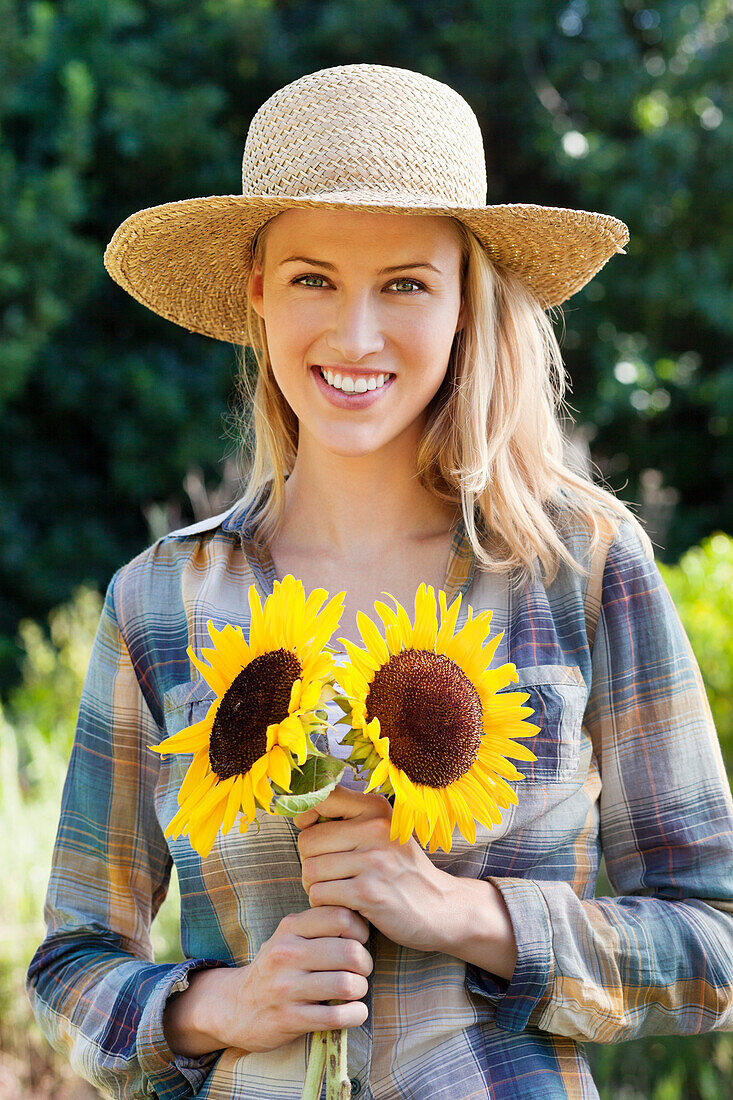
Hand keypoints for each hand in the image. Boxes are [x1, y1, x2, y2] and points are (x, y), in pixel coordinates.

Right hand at [234, 905, 372, 1050]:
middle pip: (350, 951)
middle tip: (362, 970)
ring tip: (356, 990)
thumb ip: (319, 924)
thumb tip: (363, 917)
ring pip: (346, 984)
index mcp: (290, 927)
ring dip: (361, 989)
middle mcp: (286, 954)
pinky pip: (336, 1017)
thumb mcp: (289, 936)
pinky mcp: (288, 1019)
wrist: (235, 1007)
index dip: (360, 929)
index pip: (341, 916)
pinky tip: (355, 1012)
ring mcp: (286, 987)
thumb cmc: (276, 968)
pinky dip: (356, 1015)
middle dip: (365, 963)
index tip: (359, 941)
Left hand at [294, 786, 454, 953]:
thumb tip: (300, 810)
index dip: (305, 816)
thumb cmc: (400, 870)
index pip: (320, 798)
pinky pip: (320, 894)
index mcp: (376, 808)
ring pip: (310, 870)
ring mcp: (373, 861)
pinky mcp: (369, 893)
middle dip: (310, 861)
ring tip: (337, 890)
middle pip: (307, 841)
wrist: (440, 907)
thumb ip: (347, 818)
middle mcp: (375, 828)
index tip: (314, 832)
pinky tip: (344, 904)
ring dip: (315, 886)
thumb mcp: (382, 832)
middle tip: (330, 875)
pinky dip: (324, 904)